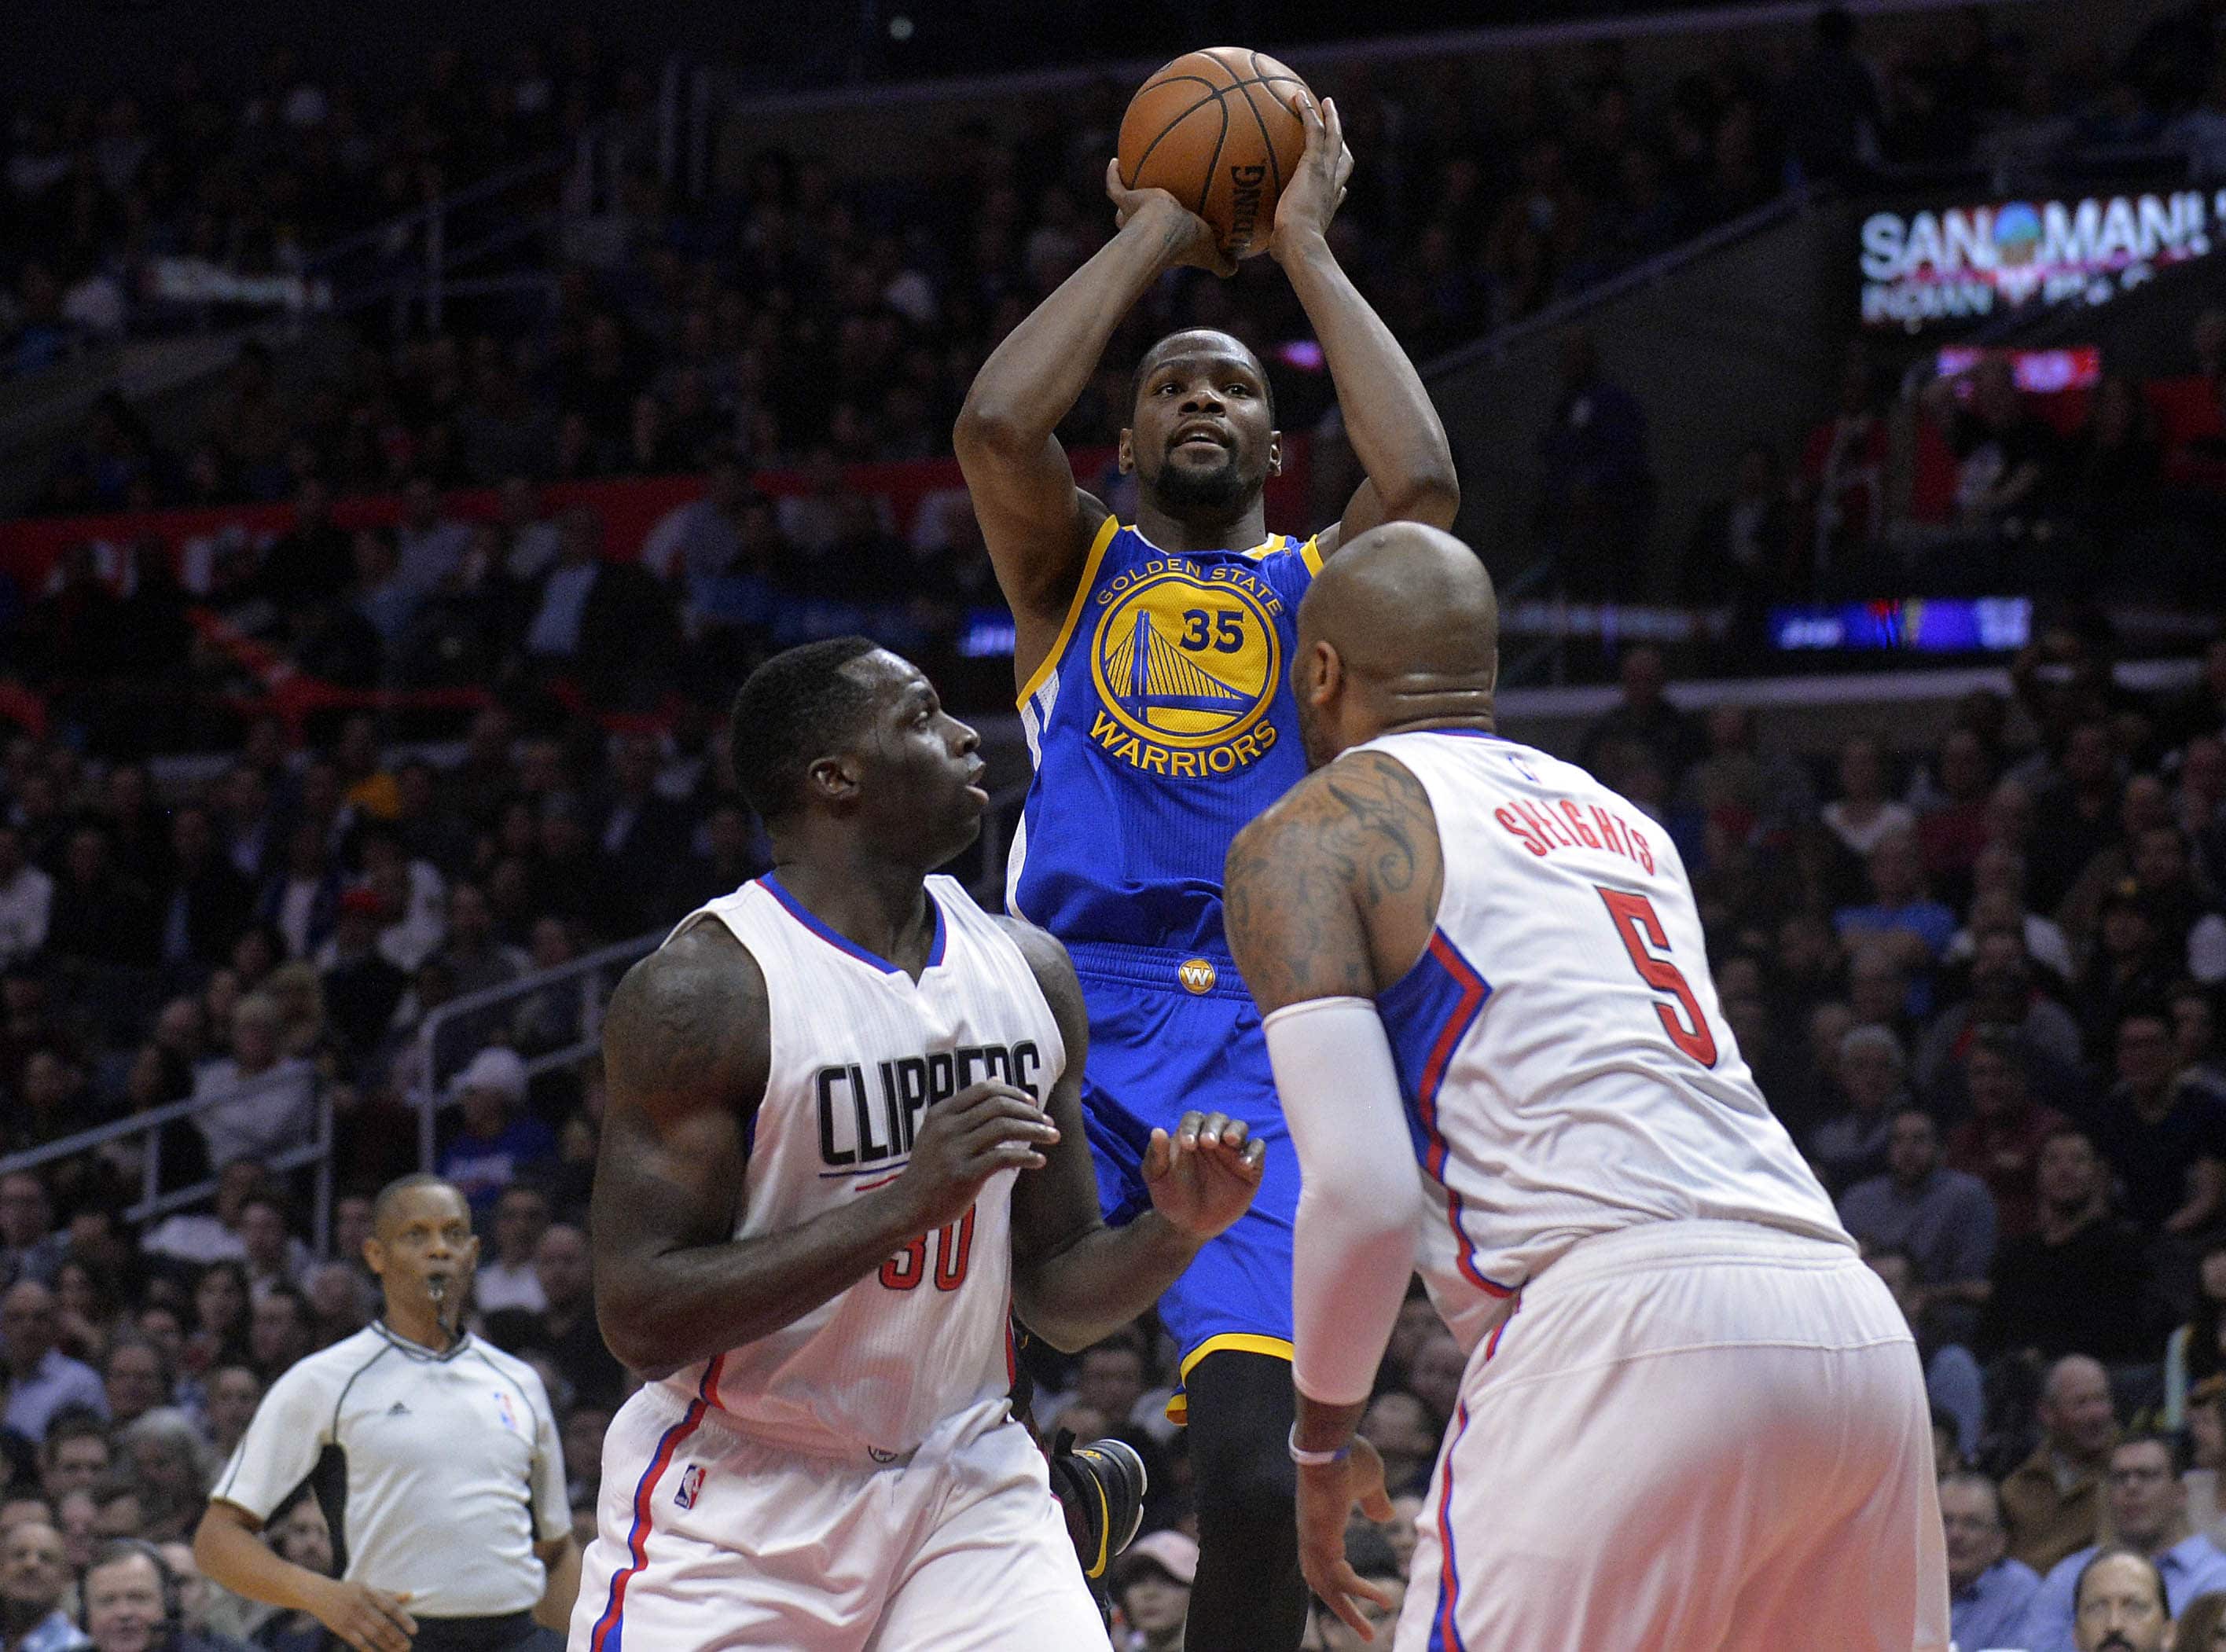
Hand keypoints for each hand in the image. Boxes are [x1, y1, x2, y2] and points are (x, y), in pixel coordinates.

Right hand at [309, 1578, 416, 1651]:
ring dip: (387, 1645)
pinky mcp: (341, 1628)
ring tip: (398, 1651)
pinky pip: (358, 1642)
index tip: (414, 1630)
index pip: (391, 1606)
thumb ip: (388, 1594)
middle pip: (383, 1624)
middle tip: (408, 1646)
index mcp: (370, 1592)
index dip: (404, 1619)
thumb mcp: (367, 1588)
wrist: (319, 1594)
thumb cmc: (348, 1591)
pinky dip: (369, 1650)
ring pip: (372, 1635)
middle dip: (397, 1637)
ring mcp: (351, 1617)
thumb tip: (410, 1595)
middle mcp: (361, 1604)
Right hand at [893, 1081, 1059, 1230]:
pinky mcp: (965, 1175)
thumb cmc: (929, 1168)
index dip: (1013, 1092)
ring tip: (1052, 1137)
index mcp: (941, 1113)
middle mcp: (947, 1127)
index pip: (984, 1090)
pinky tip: (1040, 1160)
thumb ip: (966, 1108)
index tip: (1031, 1102)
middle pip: (998, 1106)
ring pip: (1005, 1128)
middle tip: (1048, 1121)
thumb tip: (997, 1081)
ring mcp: (955, 1151)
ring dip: (1035, 1131)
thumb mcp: (938, 1131)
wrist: (907, 1205)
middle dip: (1030, 1111)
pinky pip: (1003, 1158)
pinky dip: (1027, 1157)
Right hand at [1104, 158, 1235, 277]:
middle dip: (1138, 222)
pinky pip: (1114, 185)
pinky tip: (1115, 160)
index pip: (1159, 241)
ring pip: (1124, 209)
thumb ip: (1222, 263)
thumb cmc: (1187, 243)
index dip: (1162, 239)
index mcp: (1161, 243)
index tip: (1167, 235)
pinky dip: (1113, 174)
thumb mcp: (1210, 254)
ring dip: (1125, 198)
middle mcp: (1142, 231)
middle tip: (1145, 210)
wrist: (1165, 228)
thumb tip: (1235, 269)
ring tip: (1129, 183)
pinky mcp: (1126, 200)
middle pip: (1136, 227)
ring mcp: (1131, 215)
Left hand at [1143, 1111, 1265, 1238]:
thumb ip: (1157, 1154)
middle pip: (1219, 1119)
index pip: (1194, 1119)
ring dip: (1236, 1131)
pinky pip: (1258, 1149)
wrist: (1188, 1224)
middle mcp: (1214, 1139)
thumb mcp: (1157, 1176)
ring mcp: (1233, 1152)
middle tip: (1208, 1142)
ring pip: (1240, 1128)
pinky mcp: (1250, 1168)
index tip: (1187, 1144)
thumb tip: (1157, 1131)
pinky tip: (1244, 1164)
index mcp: (1190, 1135)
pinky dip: (1254, 1152)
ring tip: (1229, 1141)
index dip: (1191, 1126)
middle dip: (1214, 1126)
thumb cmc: (1171, 1195)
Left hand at [1269, 93, 1352, 262]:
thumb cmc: (1290, 252)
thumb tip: (1260, 252)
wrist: (1300, 242)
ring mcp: (1326, 172)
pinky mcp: (1315, 163)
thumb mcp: (1283, 249)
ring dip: (1331, 118)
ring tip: (1325, 102)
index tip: (1339, 180)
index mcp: (1327, 206)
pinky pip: (1314, 130)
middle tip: (1335, 126)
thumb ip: (1276, 246)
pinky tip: (1297, 97)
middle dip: (1340, 141)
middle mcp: (1332, 186)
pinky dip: (1309, 112)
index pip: (1339, 189)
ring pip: (1334, 137)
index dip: (1339, 181)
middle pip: (1343, 158)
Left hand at [1297, 1437, 1396, 1639]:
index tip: (1356, 1590)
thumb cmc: (1348, 1456)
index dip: (1340, 1578)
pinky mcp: (1320, 1541)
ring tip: (1371, 1633)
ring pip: (1327, 1587)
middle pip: (1321, 1583)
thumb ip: (1376, 1500)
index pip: (1324, 1560)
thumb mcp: (1369, 1481)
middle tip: (1366, 1632)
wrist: (1330, 1443)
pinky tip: (1382, 1599)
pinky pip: (1338, 1577)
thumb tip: (1386, 1515)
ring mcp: (1313, 1539)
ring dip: (1349, 1611)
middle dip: (1343, 1608)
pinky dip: (1358, 1592)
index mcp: (1319, 1523)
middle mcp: (1311, 1536)